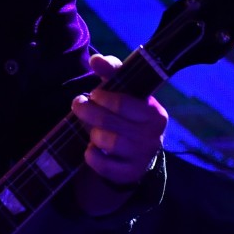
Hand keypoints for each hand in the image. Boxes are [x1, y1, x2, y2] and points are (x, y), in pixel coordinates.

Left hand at [70, 54, 168, 186]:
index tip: (93, 94)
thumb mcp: (123, 91)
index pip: (124, 102)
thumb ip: (112, 72)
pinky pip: (103, 165)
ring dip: (93, 134)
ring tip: (91, 130)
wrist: (137, 153)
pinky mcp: (130, 174)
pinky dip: (92, 156)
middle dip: (88, 112)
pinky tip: (92, 149)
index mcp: (155, 113)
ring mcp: (142, 157)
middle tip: (78, 105)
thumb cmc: (128, 115)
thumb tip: (95, 59)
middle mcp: (153, 136)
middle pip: (110, 122)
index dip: (103, 97)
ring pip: (107, 142)